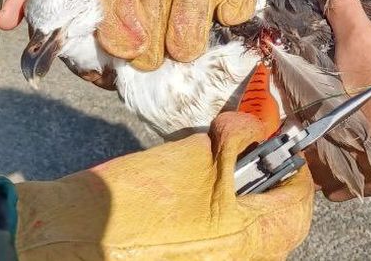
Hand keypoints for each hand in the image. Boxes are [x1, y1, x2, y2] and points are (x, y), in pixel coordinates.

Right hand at [15, 112, 312, 259]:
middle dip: (265, 185)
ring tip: (209, 172)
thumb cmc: (135, 201)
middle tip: (247, 155)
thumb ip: (235, 138)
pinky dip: (212, 219)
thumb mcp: (196, 155)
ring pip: (245, 234)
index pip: (298, 205)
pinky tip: (186, 197)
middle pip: (275, 224)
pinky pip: (217, 243)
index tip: (284, 147)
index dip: (294, 169)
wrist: (72, 239)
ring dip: (237, 201)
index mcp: (252, 241)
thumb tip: (253, 128)